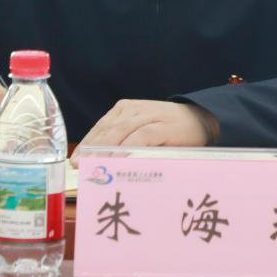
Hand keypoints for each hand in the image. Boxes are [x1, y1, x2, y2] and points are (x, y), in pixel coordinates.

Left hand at [73, 100, 218, 164]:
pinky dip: (128, 148)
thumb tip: (101, 167)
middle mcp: (133, 110)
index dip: (86, 144)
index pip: (100, 128)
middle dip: (91, 149)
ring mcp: (148, 116)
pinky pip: (141, 137)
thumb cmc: (168, 130)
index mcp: (124, 110)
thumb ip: (124, 142)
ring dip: (105, 150)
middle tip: (79, 167)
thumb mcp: (142, 131)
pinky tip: (118, 159)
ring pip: (120, 132)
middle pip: (106, 130)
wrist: (201, 119)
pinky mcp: (162, 126)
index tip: (75, 162)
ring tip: (93, 166)